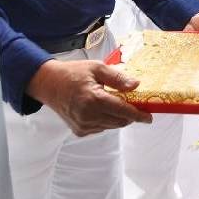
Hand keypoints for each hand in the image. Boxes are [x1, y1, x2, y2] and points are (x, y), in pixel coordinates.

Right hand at [25, 59, 152, 136]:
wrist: (49, 84)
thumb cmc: (73, 73)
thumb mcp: (97, 68)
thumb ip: (118, 78)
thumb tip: (136, 85)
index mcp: (93, 99)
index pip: (123, 111)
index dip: (138, 115)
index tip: (149, 117)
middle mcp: (88, 115)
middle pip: (120, 121)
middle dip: (130, 114)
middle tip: (134, 104)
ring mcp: (83, 125)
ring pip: (112, 126)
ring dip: (118, 117)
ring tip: (114, 102)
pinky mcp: (80, 130)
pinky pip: (101, 128)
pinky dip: (106, 120)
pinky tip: (100, 108)